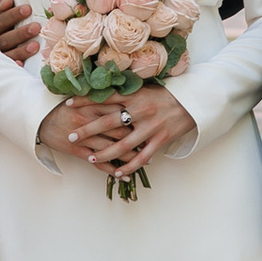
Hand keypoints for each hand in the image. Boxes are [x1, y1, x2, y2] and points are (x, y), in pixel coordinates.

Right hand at [0, 0, 38, 66]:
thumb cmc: (3, 29)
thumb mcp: (2, 16)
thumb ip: (4, 5)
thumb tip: (7, 1)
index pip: (1, 21)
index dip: (13, 15)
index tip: (28, 9)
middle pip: (6, 39)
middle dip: (21, 33)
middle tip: (36, 27)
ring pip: (8, 54)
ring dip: (21, 50)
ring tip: (35, 46)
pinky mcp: (2, 68)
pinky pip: (8, 68)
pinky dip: (14, 66)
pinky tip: (21, 64)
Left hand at [39, 87, 196, 177]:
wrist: (193, 101)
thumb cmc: (167, 94)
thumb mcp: (146, 88)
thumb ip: (127, 92)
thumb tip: (104, 91)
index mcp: (135, 95)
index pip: (105, 97)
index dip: (85, 100)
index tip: (68, 104)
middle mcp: (140, 110)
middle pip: (109, 122)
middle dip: (88, 130)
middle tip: (71, 135)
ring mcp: (151, 126)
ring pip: (123, 144)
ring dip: (105, 153)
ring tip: (89, 158)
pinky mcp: (161, 139)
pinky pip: (142, 156)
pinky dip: (129, 166)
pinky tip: (118, 172)